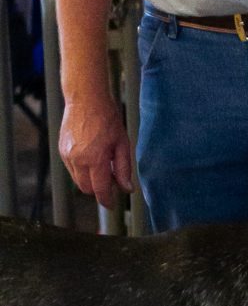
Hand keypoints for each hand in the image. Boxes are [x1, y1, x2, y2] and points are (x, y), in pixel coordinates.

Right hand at [59, 90, 133, 208]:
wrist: (86, 100)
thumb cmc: (107, 119)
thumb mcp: (122, 144)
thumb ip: (123, 169)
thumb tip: (127, 189)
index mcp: (95, 159)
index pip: (100, 190)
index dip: (107, 201)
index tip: (111, 205)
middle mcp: (77, 160)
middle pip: (86, 189)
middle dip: (99, 190)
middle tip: (112, 179)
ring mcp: (67, 155)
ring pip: (77, 180)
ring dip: (90, 180)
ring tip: (103, 164)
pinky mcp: (61, 150)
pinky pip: (72, 169)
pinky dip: (82, 170)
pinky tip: (92, 157)